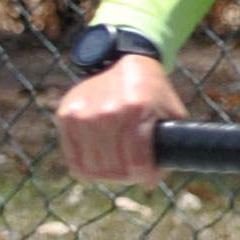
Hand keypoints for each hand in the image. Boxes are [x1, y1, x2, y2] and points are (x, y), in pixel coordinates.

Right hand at [55, 49, 186, 181]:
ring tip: (118, 164)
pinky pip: (74, 159)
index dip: (145, 176)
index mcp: (137, 110)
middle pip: (113, 168)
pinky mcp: (67, 114)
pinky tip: (99, 159)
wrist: (124, 60)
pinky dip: (86, 165)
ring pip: (92, 167)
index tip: (149, 178)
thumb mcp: (172, 113)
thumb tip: (151, 179)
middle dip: (127, 175)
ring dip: (107, 172)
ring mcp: (84, 113)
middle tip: (133, 170)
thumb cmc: (152, 93)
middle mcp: (108, 112)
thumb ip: (171, 146)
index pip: (137, 162)